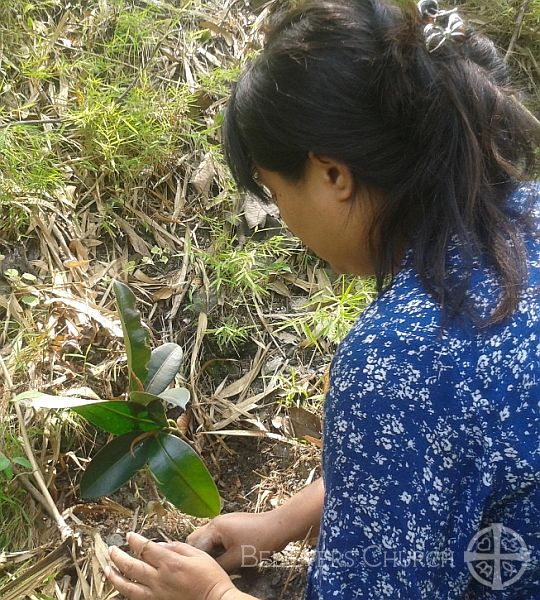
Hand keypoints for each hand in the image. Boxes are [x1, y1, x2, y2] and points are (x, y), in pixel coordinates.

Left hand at [106, 531, 235, 599]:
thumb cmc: (210, 576)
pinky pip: (136, 599)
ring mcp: (156, 594)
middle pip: (131, 566)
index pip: (144, 548)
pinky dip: (125, 592)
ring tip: (107, 570)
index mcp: (169, 562)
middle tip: (110, 549)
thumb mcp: (197, 554)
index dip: (134, 541)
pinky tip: (121, 588)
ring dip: (114, 577)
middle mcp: (159, 579)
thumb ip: (176, 547)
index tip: (128, 535)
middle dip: (118, 556)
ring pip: (127, 587)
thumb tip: (159, 545)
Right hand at [185, 511, 287, 571]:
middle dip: (200, 554)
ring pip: (209, 538)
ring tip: (215, 565)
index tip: (199, 573)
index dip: (197, 560)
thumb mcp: (237, 558)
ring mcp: (225, 522)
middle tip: (206, 568)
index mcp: (215, 527)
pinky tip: (224, 558)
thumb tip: (209, 573)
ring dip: (210, 551)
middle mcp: (217, 522)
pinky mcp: (232, 526)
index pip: (195, 545)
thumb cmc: (259, 541)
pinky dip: (218, 547)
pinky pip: (218, 537)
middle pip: (198, 539)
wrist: (279, 527)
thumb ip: (219, 566)